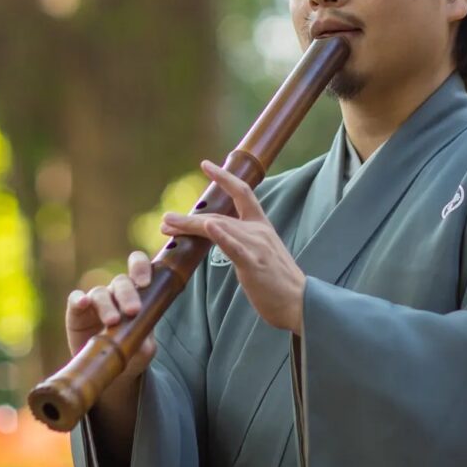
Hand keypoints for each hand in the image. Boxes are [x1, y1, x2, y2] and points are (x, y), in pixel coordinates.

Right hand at [64, 250, 157, 388]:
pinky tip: (83, 303)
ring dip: (107, 305)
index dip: (141, 268)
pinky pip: (75, 299)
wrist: (110, 371)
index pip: (140, 269)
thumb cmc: (132, 353)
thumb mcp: (144, 350)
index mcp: (138, 294)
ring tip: (113, 321)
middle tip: (134, 310)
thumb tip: (142, 341)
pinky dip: (78, 300)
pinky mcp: (77, 313)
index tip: (146, 283)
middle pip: (121, 281)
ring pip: (100, 292)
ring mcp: (96, 301)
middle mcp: (116, 293)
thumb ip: (145, 343)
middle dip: (128, 294)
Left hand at [161, 161, 305, 333]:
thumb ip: (242, 241)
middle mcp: (259, 231)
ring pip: (220, 228)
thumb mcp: (260, 253)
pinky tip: (208, 226)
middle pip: (219, 216)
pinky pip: (235, 248)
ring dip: (192, 224)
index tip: (205, 164)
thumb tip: (219, 235)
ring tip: (169, 224)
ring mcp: (257, 247)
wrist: (300, 302)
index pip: (242, 193)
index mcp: (262, 226)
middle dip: (190, 217)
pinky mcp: (254, 265)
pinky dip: (221, 236)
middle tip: (166, 219)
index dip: (224, 177)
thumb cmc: (278, 282)